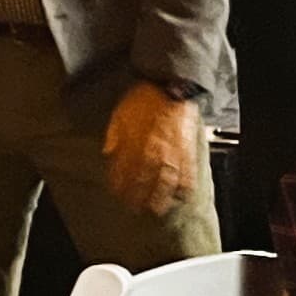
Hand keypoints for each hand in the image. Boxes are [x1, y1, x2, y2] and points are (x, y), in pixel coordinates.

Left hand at [103, 82, 202, 217]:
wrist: (169, 85)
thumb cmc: (143, 99)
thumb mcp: (120, 114)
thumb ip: (114, 135)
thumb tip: (107, 153)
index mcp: (134, 141)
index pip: (125, 169)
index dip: (121, 184)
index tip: (117, 195)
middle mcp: (153, 149)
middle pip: (145, 179)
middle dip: (139, 196)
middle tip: (135, 209)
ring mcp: (172, 150)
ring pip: (166, 179)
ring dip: (161, 197)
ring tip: (157, 209)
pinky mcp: (188, 148)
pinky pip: (188, 170)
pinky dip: (185, 184)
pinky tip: (182, 195)